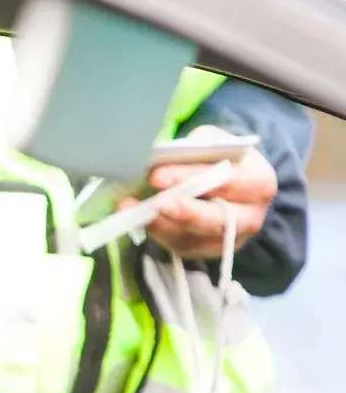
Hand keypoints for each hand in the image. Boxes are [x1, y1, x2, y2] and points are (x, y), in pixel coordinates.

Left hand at [120, 125, 275, 258]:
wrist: (224, 182)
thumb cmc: (217, 158)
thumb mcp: (214, 142)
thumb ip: (196, 148)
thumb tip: (164, 156)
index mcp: (259, 182)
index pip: (229, 181)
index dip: (193, 178)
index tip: (158, 174)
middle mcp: (251, 216)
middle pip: (218, 220)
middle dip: (183, 211)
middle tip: (155, 202)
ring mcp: (229, 239)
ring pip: (194, 238)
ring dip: (161, 225)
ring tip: (133, 210)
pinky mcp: (206, 250)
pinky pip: (180, 246)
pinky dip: (156, 233)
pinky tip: (135, 219)